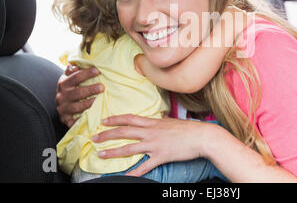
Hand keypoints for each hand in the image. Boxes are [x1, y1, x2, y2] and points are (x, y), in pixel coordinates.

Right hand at [55, 64, 103, 127]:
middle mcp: (61, 97)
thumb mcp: (69, 78)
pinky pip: (75, 121)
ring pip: (77, 107)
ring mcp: (63, 109)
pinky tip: (93, 116)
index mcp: (63, 84)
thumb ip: (72, 71)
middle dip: (91, 89)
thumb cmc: (71, 89)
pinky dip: (83, 119)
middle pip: (77, 93)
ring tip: (99, 101)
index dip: (87, 73)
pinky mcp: (66, 120)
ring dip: (88, 104)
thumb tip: (74, 65)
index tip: (98, 70)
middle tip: (102, 87)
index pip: (75, 77)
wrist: (62, 107)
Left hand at [91, 114, 216, 176]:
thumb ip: (161, 122)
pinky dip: (134, 172)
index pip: (129, 118)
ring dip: (113, 151)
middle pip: (124, 132)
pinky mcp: (161, 156)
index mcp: (153, 123)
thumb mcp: (171, 122)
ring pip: (129, 148)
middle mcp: (151, 132)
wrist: (202, 136)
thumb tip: (157, 119)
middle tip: (94, 137)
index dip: (115, 119)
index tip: (103, 121)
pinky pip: (145, 166)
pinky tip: (124, 176)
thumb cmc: (188, 129)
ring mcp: (155, 145)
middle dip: (107, 134)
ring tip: (100, 154)